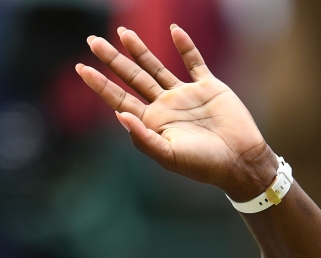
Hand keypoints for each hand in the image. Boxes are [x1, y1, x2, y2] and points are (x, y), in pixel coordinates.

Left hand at [77, 25, 278, 202]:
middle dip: (112, 59)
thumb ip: (142, 137)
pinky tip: (174, 31)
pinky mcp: (208, 87)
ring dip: (139, 50)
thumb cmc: (202, 165)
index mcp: (151, 122)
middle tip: (93, 42)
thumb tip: (118, 115)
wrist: (239, 161)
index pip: (118, 98)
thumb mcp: (168, 155)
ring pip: (156, 67)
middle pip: (132, 77)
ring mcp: (184, 95)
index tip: (81, 69)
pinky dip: (185, 46)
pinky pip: (194, 62)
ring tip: (123, 33)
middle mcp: (163, 106)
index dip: (99, 84)